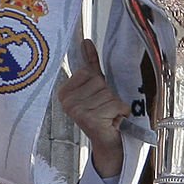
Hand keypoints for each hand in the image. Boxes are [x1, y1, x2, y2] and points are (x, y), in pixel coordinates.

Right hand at [57, 39, 127, 177]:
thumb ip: (90, 64)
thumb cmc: (102, 114)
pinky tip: (113, 121)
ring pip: (108, 94)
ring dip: (115, 105)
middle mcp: (66, 102)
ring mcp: (77, 111)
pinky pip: (115, 104)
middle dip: (108, 95)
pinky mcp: (90, 119)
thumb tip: (86, 41)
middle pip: (99, 82)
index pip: (89, 72)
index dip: (99, 84)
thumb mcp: (95, 87)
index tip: (95, 99)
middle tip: (104, 110)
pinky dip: (120, 112)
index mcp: (64, 92)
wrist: (108, 142)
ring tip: (109, 116)